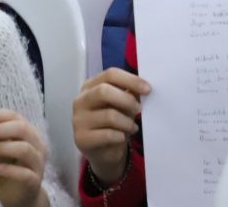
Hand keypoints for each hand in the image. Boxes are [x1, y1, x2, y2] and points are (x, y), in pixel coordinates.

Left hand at [0, 109, 48, 206]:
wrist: (20, 195)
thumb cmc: (8, 168)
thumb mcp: (0, 150)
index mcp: (28, 133)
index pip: (15, 116)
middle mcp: (37, 145)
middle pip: (22, 129)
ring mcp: (38, 163)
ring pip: (25, 149)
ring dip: (2, 147)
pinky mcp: (35, 181)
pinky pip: (25, 173)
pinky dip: (10, 170)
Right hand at [72, 68, 148, 186]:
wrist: (103, 153)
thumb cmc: (113, 124)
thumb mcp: (121, 106)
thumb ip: (128, 94)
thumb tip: (143, 87)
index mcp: (90, 86)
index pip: (110, 74)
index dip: (131, 80)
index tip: (148, 89)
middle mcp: (80, 100)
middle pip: (104, 91)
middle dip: (127, 100)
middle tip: (139, 110)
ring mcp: (78, 120)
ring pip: (109, 115)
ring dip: (127, 122)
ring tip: (132, 127)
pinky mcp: (82, 139)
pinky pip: (108, 135)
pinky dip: (121, 136)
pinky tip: (123, 137)